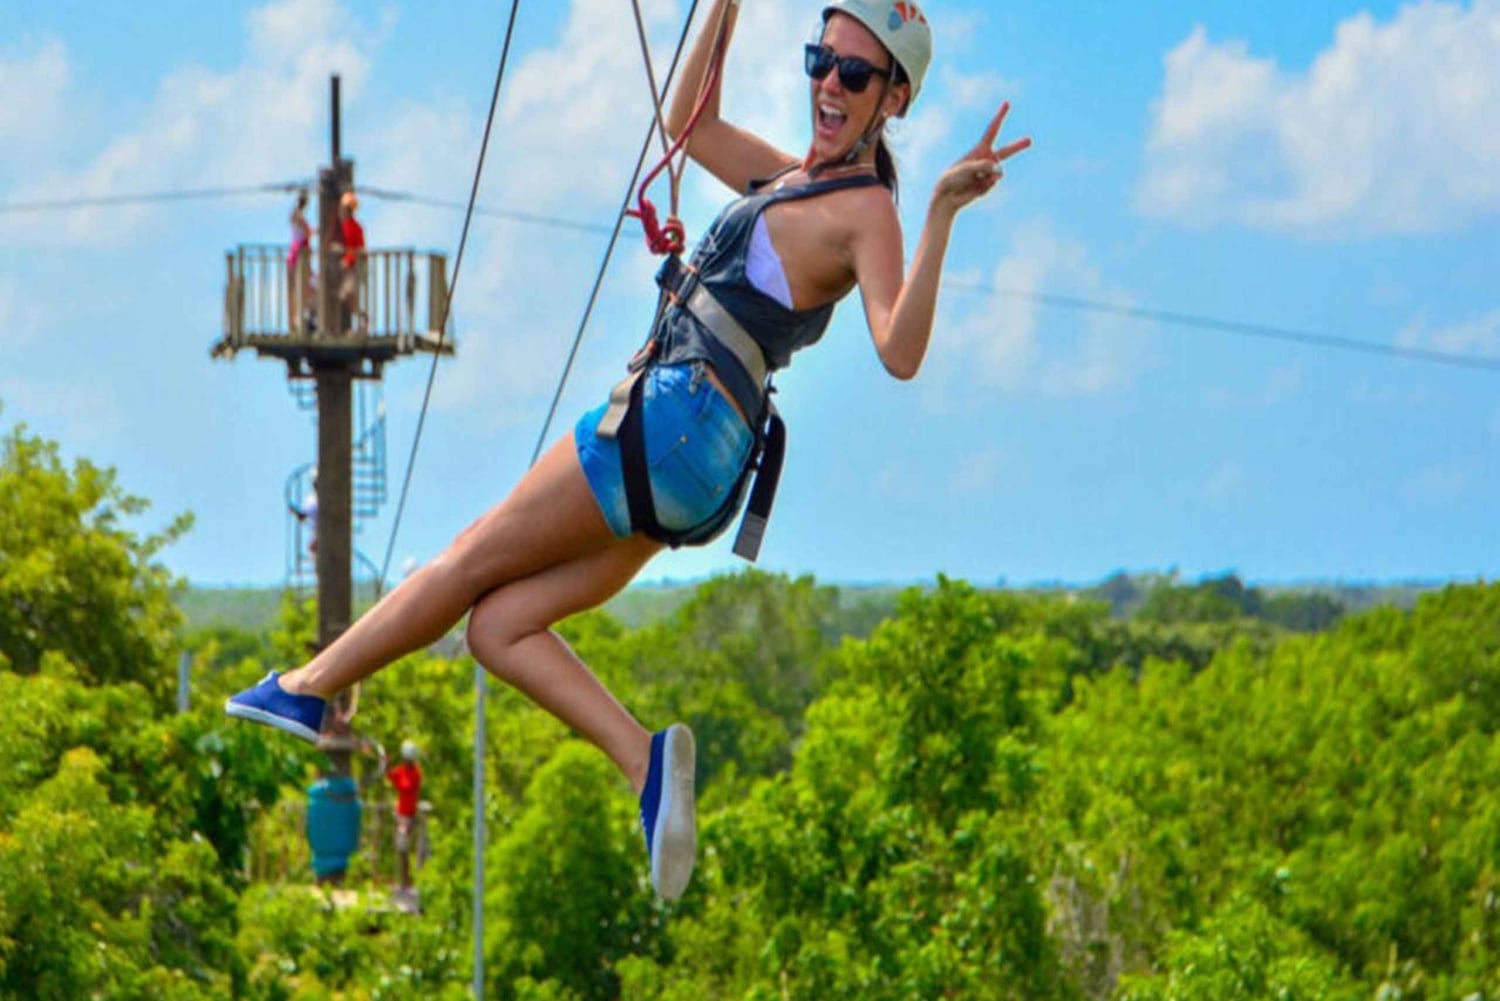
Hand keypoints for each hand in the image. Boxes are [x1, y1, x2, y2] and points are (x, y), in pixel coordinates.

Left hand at [931, 102, 1030, 216]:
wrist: (948, 196)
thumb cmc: (953, 178)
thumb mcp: (966, 169)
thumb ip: (983, 167)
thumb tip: (999, 172)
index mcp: (980, 149)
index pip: (992, 130)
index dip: (1000, 116)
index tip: (1006, 103)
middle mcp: (986, 159)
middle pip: (1006, 151)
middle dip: (1018, 146)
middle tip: (1030, 140)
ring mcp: (988, 172)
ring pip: (998, 173)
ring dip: (988, 177)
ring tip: (974, 180)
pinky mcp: (988, 185)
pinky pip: (992, 184)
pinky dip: (984, 187)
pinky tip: (974, 189)